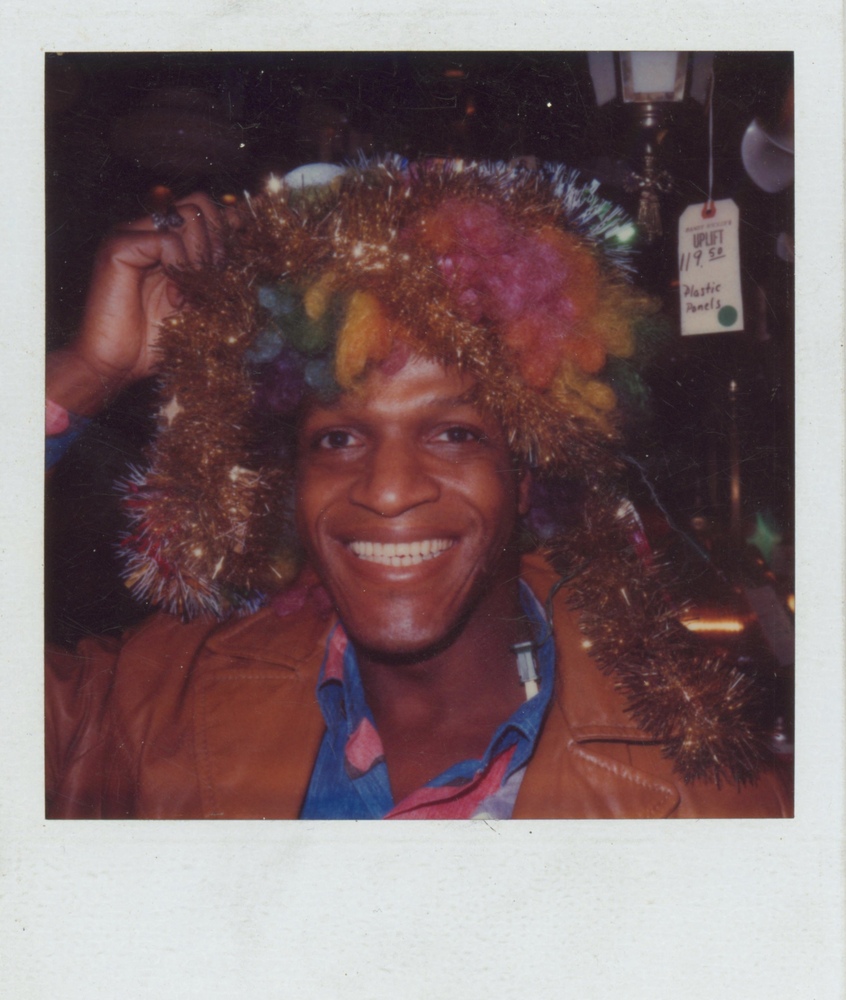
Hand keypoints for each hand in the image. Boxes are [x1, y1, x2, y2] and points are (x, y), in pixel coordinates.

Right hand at [47, 192, 241, 416]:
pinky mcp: (118, 246)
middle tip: (216, 277)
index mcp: (167, 239)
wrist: (119, 364)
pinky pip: (166, 239)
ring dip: (201, 256)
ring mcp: (132, 234)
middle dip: (219, 240)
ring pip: (187, 216)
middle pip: (200, 204)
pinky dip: (179, 267)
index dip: (232, 222)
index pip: (207, 209)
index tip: (250, 244)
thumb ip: (220, 272)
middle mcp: (149, 230)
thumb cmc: (158, 338)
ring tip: (193, 292)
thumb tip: (251, 242)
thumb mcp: (203, 301)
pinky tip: (175, 297)